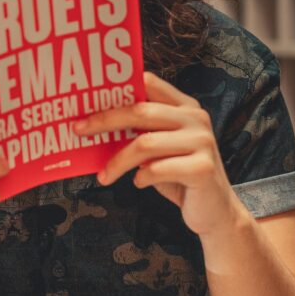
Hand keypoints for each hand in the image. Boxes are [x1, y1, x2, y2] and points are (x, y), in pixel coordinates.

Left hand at [73, 72, 241, 238]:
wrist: (215, 211)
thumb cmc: (179, 177)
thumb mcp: (160, 148)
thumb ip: (141, 131)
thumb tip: (95, 125)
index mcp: (185, 106)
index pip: (149, 83)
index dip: (118, 89)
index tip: (88, 99)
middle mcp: (196, 118)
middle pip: (141, 111)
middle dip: (105, 120)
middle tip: (79, 131)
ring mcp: (202, 142)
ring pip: (145, 144)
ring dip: (118, 161)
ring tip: (105, 175)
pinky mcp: (202, 168)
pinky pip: (157, 168)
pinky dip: (141, 177)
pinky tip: (138, 182)